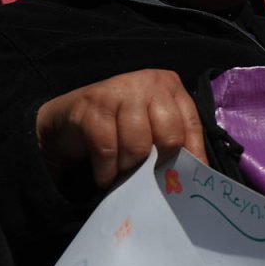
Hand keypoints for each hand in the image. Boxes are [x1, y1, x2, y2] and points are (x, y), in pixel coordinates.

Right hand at [35, 69, 205, 186]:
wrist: (68, 120)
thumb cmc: (119, 127)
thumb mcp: (151, 128)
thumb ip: (173, 141)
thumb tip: (196, 175)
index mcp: (170, 86)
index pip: (191, 126)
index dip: (193, 157)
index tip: (190, 183)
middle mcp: (149, 82)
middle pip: (169, 137)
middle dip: (157, 165)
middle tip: (147, 176)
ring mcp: (120, 89)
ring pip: (138, 147)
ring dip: (128, 169)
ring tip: (121, 170)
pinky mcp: (93, 103)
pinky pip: (108, 150)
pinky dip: (106, 171)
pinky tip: (104, 174)